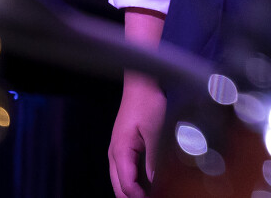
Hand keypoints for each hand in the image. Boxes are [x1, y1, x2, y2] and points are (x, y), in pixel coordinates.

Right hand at [109, 72, 164, 197]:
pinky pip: (126, 170)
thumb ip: (154, 157)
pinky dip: (135, 180)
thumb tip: (155, 181)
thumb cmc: (147, 102)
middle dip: (133, 197)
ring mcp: (118, 151)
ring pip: (121, 180)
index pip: (126, 186)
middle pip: (119, 188)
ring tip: (152, 193)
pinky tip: (148, 183)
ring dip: (134, 190)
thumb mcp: (155, 131)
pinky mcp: (124, 147)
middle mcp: (114, 154)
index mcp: (120, 152)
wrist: (141, 84)